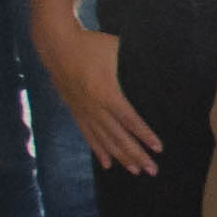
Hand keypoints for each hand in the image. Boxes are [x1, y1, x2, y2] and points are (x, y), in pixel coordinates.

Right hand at [63, 32, 164, 172]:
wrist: (57, 46)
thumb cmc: (91, 45)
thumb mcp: (116, 49)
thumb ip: (135, 62)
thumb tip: (159, 66)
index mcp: (106, 93)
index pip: (129, 120)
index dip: (144, 135)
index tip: (158, 148)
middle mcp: (94, 107)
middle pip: (118, 137)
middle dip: (136, 155)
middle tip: (152, 170)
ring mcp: (83, 112)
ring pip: (104, 141)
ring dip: (121, 157)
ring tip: (136, 171)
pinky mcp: (75, 112)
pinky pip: (89, 136)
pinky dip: (99, 151)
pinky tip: (107, 164)